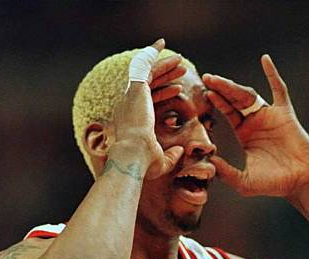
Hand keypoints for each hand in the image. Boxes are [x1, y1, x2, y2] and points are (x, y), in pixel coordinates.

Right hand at [112, 39, 183, 179]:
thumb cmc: (144, 163)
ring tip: (180, 61)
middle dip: (165, 75)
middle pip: (148, 84)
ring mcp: (130, 96)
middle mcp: (127, 105)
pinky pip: (142, 65)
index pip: (148, 101)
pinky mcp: (135, 88)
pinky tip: (161, 45)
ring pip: (147, 73)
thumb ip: (171, 155)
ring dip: (164, 65)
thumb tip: (181, 152)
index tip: (178, 91)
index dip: (163, 94)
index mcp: (131, 120)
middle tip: (181, 70)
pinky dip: (151, 54)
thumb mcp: (161, 161)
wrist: (134, 155)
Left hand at [202, 55, 308, 197]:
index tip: (205, 92)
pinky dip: (273, 74)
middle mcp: (255, 121)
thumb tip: (210, 161)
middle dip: (221, 89)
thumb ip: (226, 173)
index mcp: (244, 133)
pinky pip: (279, 90)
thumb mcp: (243, 181)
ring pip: (249, 95)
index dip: (217, 102)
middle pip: (234, 99)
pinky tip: (265, 60)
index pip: (227, 112)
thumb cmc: (272, 184)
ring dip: (234, 86)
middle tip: (206, 77)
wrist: (298, 182)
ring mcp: (270, 115)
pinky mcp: (285, 114)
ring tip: (219, 79)